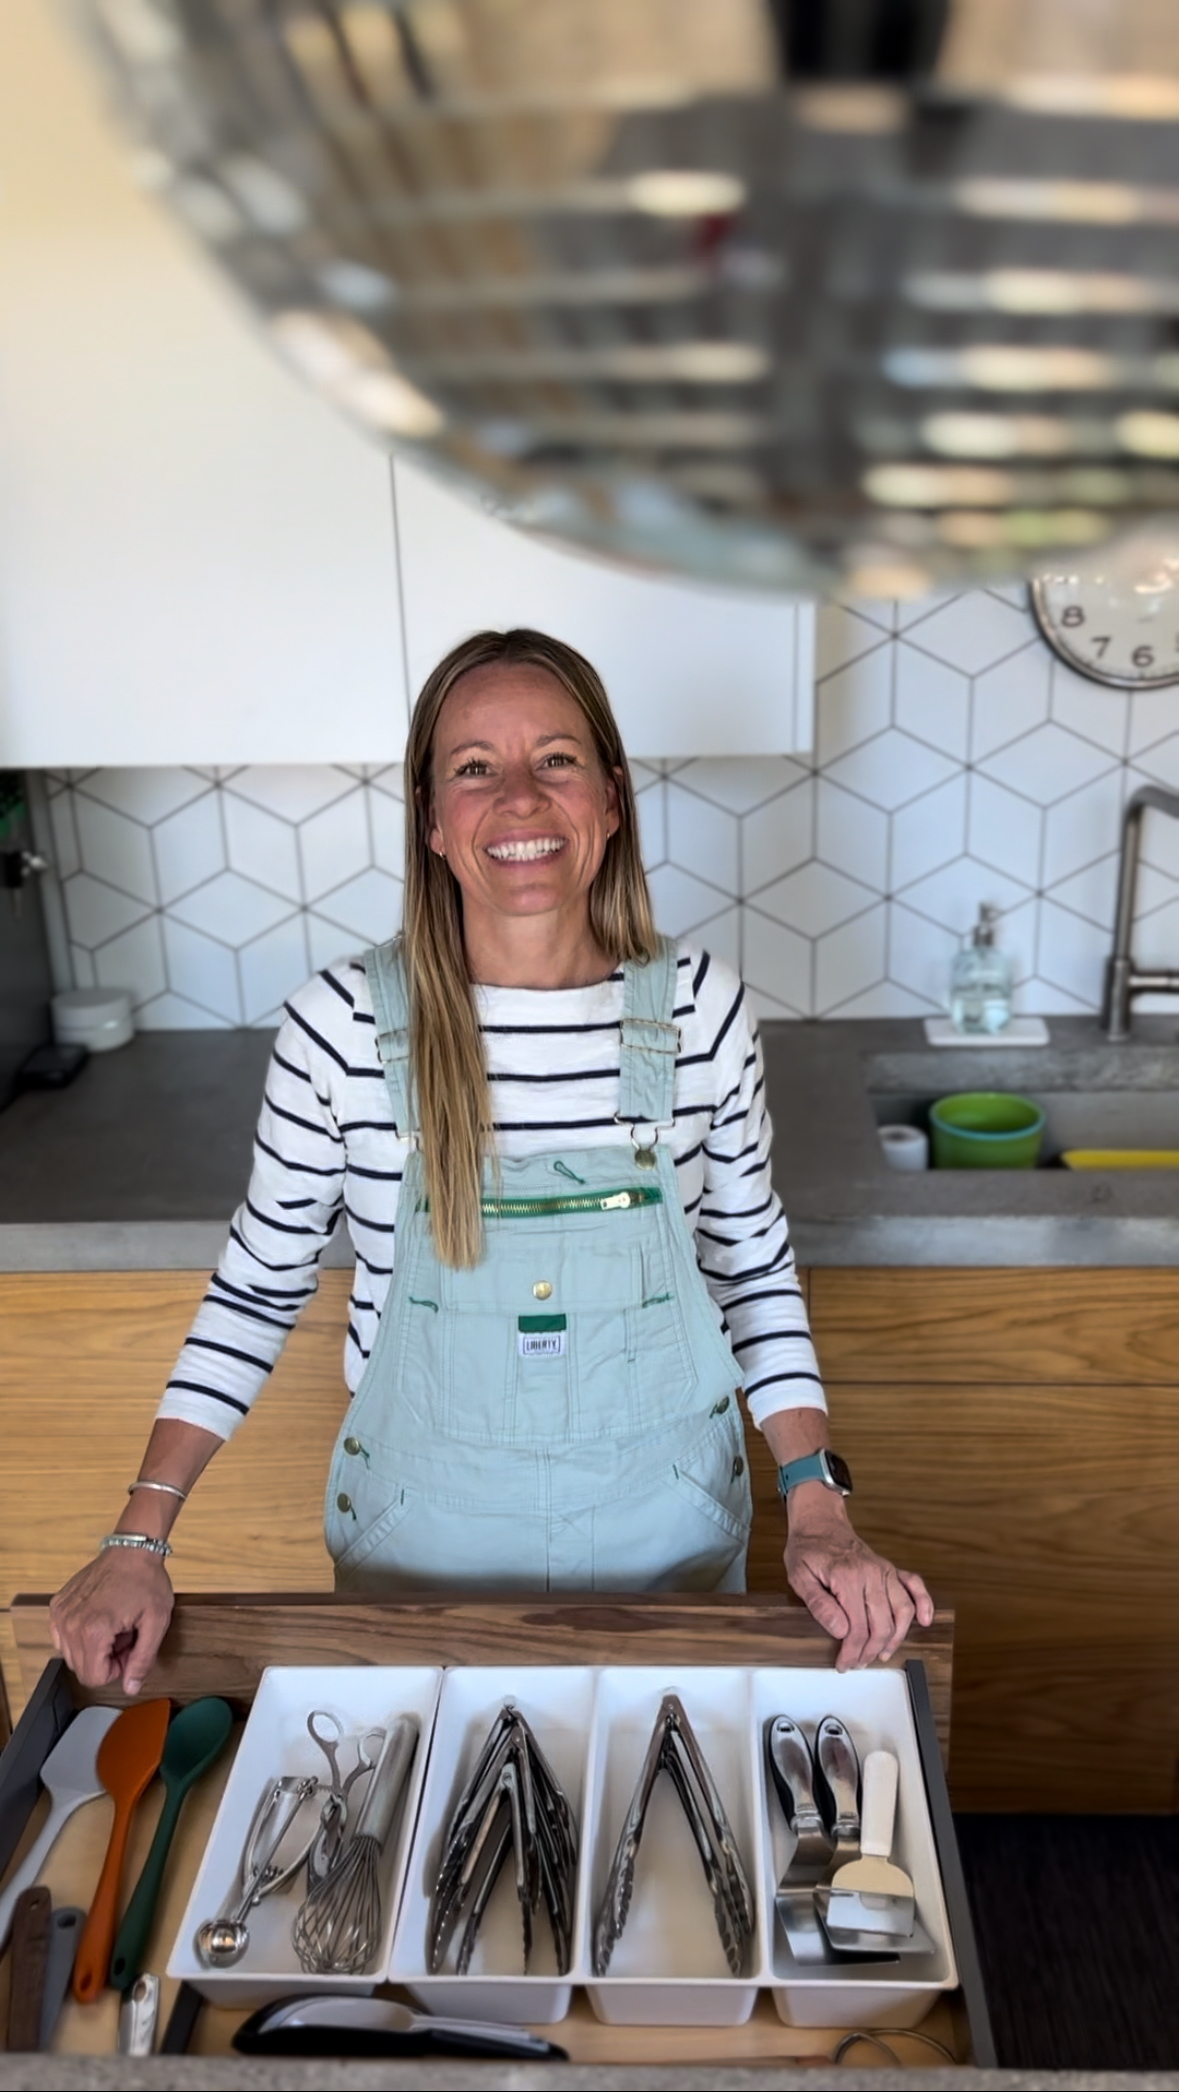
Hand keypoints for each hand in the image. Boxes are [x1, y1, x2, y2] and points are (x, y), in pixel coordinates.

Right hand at [49, 1550, 173, 1694]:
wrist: (132, 1550)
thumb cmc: (146, 1581)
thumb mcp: (156, 1623)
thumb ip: (143, 1660)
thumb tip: (130, 1687)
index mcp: (93, 1630)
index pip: (94, 1678)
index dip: (116, 1670)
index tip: (129, 1649)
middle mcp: (69, 1623)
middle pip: (82, 1669)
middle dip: (105, 1659)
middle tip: (125, 1636)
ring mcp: (60, 1614)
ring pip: (71, 1656)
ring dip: (94, 1649)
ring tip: (114, 1626)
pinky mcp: (57, 1606)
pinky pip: (63, 1638)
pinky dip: (81, 1636)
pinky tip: (100, 1618)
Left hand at [786, 1513, 933, 1671]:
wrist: (818, 1522)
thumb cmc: (807, 1549)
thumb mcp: (799, 1577)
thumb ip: (819, 1605)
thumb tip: (840, 1631)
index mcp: (847, 1577)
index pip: (857, 1627)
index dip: (852, 1651)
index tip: (844, 1664)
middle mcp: (871, 1573)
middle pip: (882, 1624)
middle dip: (870, 1651)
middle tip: (858, 1663)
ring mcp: (884, 1570)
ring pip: (903, 1611)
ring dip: (896, 1637)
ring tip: (882, 1653)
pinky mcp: (890, 1568)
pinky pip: (914, 1586)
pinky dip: (923, 1603)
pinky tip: (924, 1621)